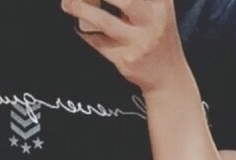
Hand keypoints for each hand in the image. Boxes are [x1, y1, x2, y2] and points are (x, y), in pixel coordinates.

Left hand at [61, 0, 186, 93]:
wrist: (168, 76)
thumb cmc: (157, 34)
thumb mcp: (158, 6)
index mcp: (160, 0)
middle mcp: (153, 18)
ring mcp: (140, 41)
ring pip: (105, 21)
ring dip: (81, 10)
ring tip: (67, 4)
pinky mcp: (126, 60)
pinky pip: (98, 42)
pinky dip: (85, 32)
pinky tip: (80, 26)